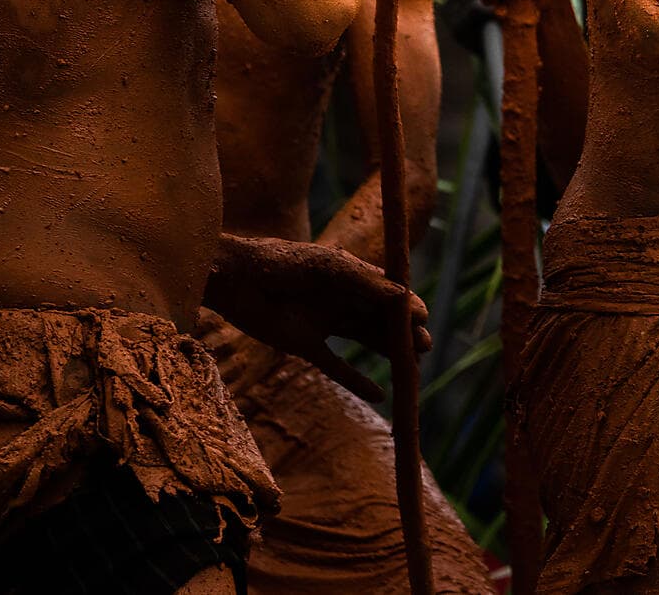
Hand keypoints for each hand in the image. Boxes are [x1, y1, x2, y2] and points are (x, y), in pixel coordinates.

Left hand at [205, 234, 430, 401]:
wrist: (235, 280)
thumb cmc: (281, 263)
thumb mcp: (327, 268)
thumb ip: (364, 282)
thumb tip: (403, 297)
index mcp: (350, 275)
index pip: (387, 292)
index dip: (407, 306)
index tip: (423, 318)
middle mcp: (342, 299)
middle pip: (381, 319)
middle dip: (404, 333)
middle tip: (424, 347)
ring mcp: (325, 323)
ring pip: (365, 340)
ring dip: (389, 352)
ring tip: (412, 367)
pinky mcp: (305, 346)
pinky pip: (336, 367)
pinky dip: (357, 381)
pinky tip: (379, 395)